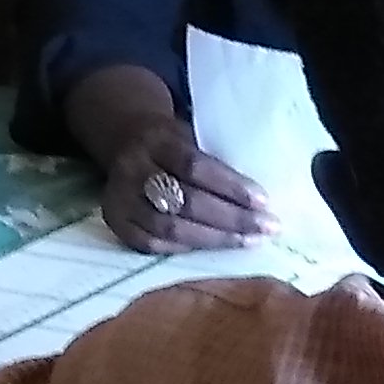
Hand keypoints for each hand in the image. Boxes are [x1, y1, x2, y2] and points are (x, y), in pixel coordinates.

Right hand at [98, 121, 268, 253]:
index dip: (229, 186)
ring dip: (215, 239)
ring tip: (249, 241)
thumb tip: (257, 196)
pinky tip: (215, 248)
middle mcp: (132, 170)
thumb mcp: (189, 134)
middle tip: (266, 227)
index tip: (263, 201)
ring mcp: (120, 200)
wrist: (125, 141)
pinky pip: (154, 244)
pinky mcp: (117, 224)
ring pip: (170, 228)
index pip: (194, 166)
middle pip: (185, 202)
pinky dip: (188, 248)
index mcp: (154, 140)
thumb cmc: (172, 141)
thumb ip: (214, 158)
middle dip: (231, 219)